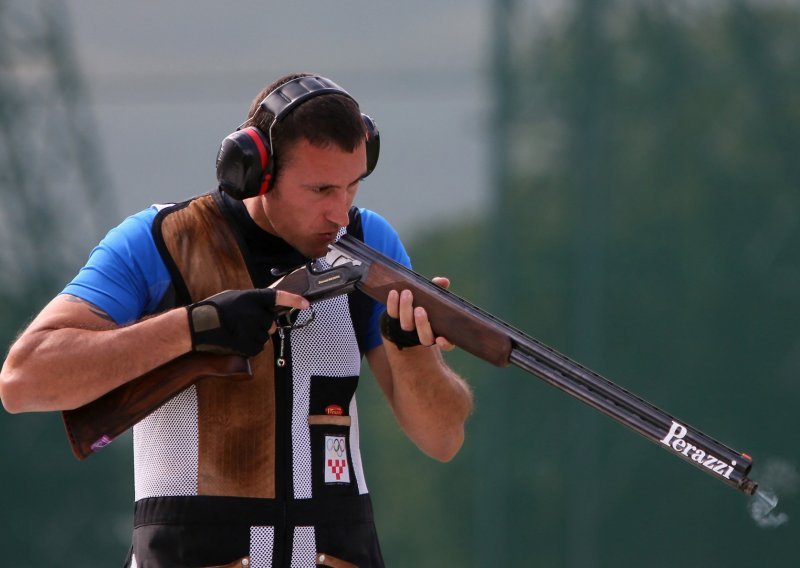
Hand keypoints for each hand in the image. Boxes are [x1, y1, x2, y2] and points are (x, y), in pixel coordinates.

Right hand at [187, 288, 308, 356]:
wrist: (196, 326)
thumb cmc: (212, 310)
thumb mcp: (233, 297)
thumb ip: (252, 302)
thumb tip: (267, 311)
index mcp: (250, 297)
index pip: (277, 297)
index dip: (293, 300)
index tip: (306, 303)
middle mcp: (254, 313)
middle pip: (269, 323)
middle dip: (261, 325)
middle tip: (242, 323)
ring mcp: (252, 329)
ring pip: (263, 336)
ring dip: (253, 336)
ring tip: (235, 331)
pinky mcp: (248, 345)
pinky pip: (256, 348)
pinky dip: (249, 347)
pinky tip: (235, 340)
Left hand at [382, 276, 454, 350]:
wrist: (404, 310)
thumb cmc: (426, 304)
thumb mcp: (434, 298)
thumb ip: (439, 290)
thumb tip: (443, 281)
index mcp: (440, 332)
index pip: (447, 344)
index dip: (445, 344)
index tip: (440, 339)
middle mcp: (424, 335)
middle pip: (424, 337)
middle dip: (422, 324)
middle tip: (419, 309)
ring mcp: (408, 330)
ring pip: (406, 325)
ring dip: (406, 309)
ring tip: (406, 293)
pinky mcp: (393, 321)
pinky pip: (392, 315)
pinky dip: (392, 304)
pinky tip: (393, 293)